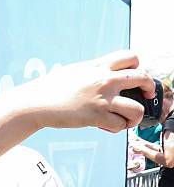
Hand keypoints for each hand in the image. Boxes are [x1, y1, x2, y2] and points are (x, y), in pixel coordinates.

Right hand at [33, 50, 154, 132]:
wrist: (37, 102)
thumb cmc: (52, 89)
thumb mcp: (75, 71)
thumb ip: (92, 71)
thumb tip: (101, 75)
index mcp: (99, 66)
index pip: (132, 58)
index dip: (139, 68)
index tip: (136, 78)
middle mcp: (105, 79)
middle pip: (143, 77)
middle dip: (148, 89)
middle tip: (145, 96)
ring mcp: (102, 98)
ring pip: (136, 108)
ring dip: (135, 116)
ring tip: (126, 119)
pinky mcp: (96, 116)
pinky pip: (120, 125)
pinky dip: (117, 128)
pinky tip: (107, 127)